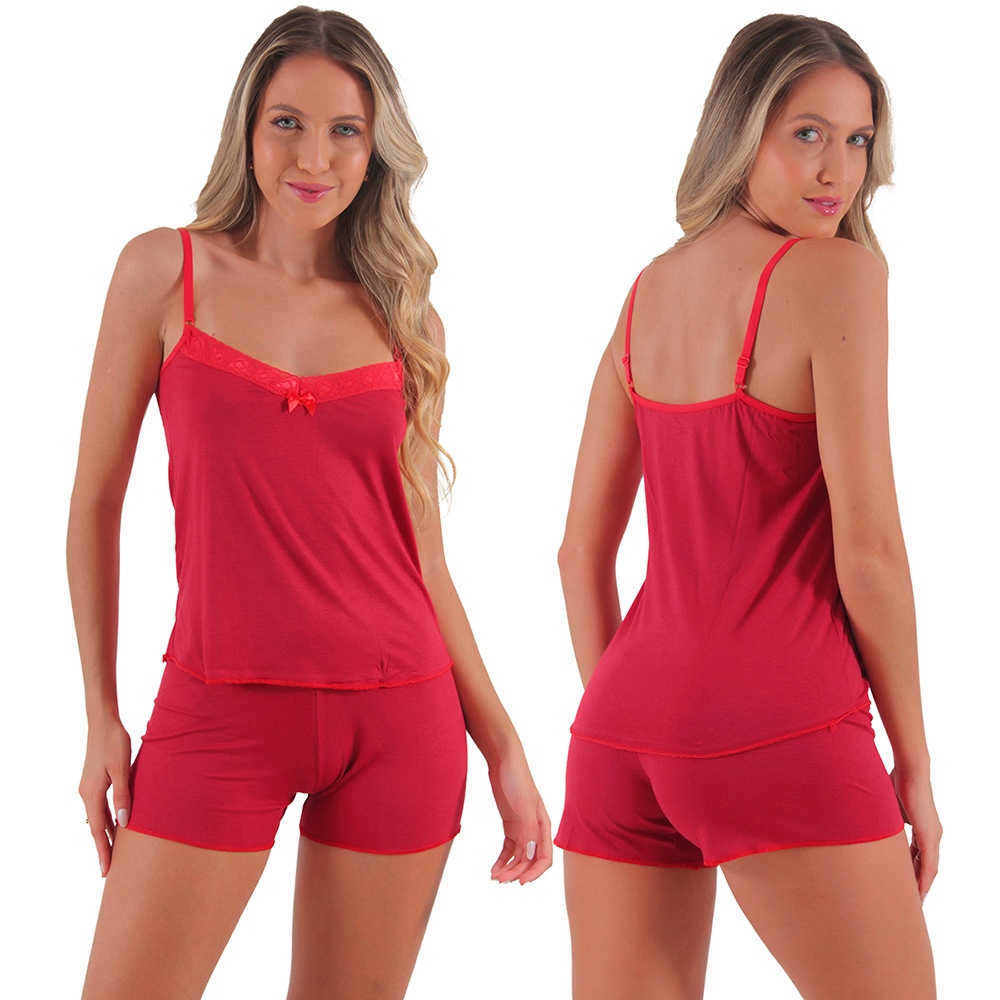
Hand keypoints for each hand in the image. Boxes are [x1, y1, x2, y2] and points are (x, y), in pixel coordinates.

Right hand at [79, 718, 131, 876]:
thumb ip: (123, 796)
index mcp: (92, 794)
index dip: (103, 850)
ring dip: (104, 835)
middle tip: (109, 871)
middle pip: (95, 828)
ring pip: (97, 818)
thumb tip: (124, 823)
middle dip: (102, 848)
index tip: (106, 871)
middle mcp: (87, 794)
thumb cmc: (115, 743)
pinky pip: (99, 808)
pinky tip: (115, 825)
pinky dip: (106, 821)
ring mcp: (89, 788)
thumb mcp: (122, 769)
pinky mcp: (95, 782)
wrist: (104, 723)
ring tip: (113, 853)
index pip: (98, 830)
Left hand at [488, 751, 552, 884]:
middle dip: (516, 872)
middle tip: (500, 880)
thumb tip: (530, 856)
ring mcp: (522, 827)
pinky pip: (508, 849)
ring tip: (494, 876)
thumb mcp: (523, 804)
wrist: (503, 759)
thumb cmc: (517, 778)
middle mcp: (535, 829)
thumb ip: (529, 830)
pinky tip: (494, 868)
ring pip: (518, 857)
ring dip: (508, 869)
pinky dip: (502, 860)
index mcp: (544, 825)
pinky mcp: (510, 824)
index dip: (534, 873)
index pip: (545, 858)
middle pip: (529, 860)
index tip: (520, 882)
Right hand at [891, 766, 941, 902]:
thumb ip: (880, 818)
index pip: (918, 853)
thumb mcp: (886, 806)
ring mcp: (933, 835)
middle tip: (909, 897)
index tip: (904, 881)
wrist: (910, 771)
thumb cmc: (895, 781)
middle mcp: (931, 834)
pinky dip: (924, 879)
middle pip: (926, 865)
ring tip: (914, 900)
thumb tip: (859, 819)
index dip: (912, 868)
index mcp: (921, 827)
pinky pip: (929, 864)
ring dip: (922, 884)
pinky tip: (920, 890)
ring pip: (929, 868)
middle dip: (917, 881)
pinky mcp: (930, 836)